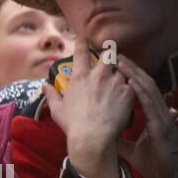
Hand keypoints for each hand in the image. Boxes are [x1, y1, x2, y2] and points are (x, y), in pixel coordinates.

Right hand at [43, 37, 134, 177]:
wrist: (93, 138)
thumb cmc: (73, 126)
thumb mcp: (57, 110)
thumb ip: (51, 95)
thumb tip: (45, 86)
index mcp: (80, 77)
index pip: (81, 52)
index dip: (83, 42)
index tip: (85, 39)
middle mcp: (99, 76)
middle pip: (109, 54)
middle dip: (111, 53)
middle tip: (111, 57)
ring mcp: (115, 83)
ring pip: (122, 70)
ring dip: (122, 74)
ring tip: (120, 83)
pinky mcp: (128, 92)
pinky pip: (132, 85)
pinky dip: (130, 89)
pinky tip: (128, 96)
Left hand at [113, 55, 177, 177]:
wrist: (171, 177)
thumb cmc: (157, 164)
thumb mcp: (134, 152)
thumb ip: (122, 141)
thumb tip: (107, 136)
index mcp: (154, 116)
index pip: (142, 91)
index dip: (132, 76)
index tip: (118, 65)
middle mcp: (159, 112)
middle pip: (145, 85)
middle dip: (131, 69)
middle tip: (117, 55)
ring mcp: (162, 117)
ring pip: (148, 90)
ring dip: (135, 75)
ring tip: (121, 62)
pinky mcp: (162, 125)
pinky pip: (151, 105)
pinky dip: (141, 92)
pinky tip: (132, 82)